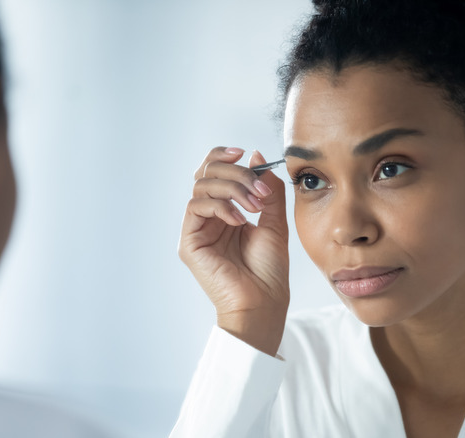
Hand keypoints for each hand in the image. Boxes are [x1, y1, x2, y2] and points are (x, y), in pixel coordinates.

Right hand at [179, 147, 288, 355]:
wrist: (264, 302)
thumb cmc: (269, 270)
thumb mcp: (275, 220)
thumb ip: (267, 189)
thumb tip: (256, 156)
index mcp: (225, 211)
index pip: (214, 172)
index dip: (224, 157)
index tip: (246, 154)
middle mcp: (208, 218)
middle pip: (205, 174)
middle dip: (235, 173)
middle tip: (260, 190)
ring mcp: (197, 230)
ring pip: (201, 187)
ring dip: (232, 188)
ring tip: (255, 206)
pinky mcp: (189, 243)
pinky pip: (196, 208)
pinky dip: (220, 206)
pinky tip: (240, 220)